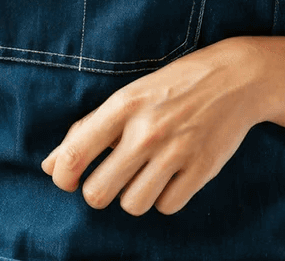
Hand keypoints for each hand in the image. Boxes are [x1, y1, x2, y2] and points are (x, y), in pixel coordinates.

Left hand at [41, 38, 263, 216]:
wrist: (235, 78)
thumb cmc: (172, 87)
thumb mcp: (129, 96)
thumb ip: (88, 129)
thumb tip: (49, 166)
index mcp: (124, 105)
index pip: (76, 153)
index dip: (62, 176)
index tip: (67, 179)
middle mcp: (147, 130)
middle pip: (98, 193)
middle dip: (99, 191)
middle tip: (111, 177)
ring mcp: (176, 151)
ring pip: (132, 205)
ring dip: (134, 195)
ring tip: (145, 172)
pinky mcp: (201, 170)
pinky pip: (167, 207)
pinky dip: (165, 197)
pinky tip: (171, 174)